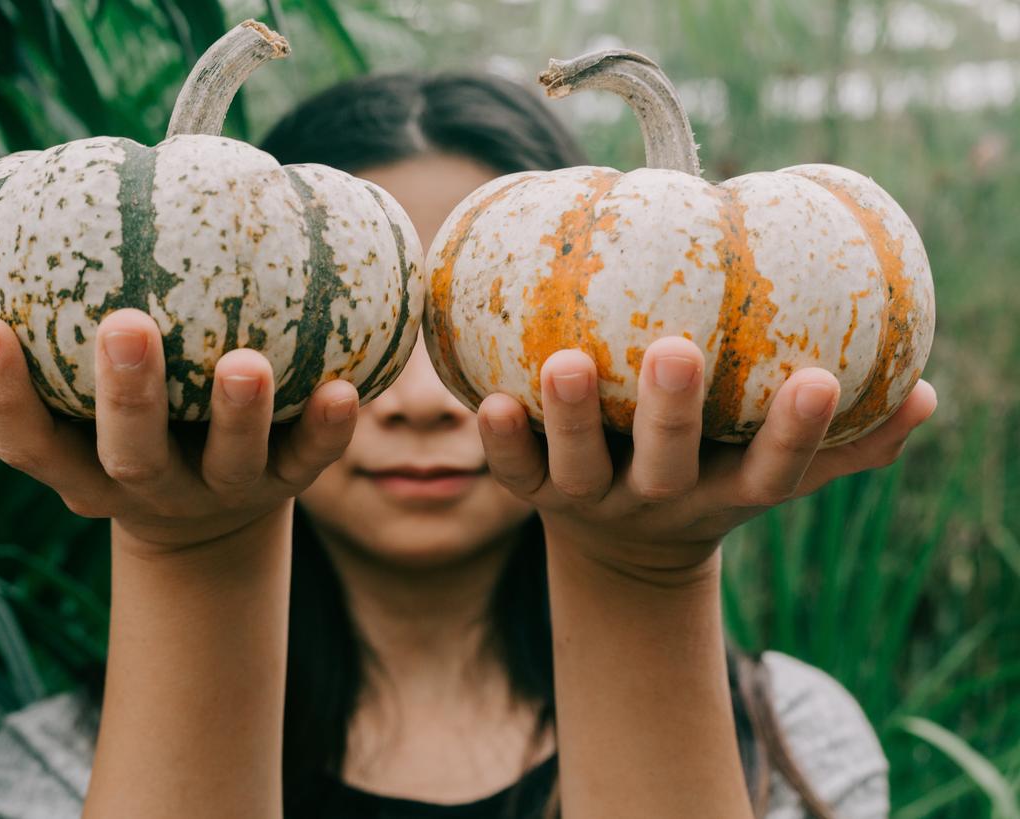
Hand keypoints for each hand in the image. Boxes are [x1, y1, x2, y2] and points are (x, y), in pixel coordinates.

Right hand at [0, 308, 359, 555]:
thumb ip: (15, 384)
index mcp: (80, 467)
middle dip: (125, 396)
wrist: (204, 519)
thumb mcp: (62, 425)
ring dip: (236, 416)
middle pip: (128, 455)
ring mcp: (220, 490)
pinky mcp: (283, 485)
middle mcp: (147, 486)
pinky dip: (325, 431)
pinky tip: (343, 389)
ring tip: (245, 365)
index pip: (24, 440)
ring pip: (227, 463)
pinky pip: (309, 461)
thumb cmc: (118, 437)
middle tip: (124, 326)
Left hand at [477, 337, 937, 577]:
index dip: (798, 433)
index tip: (821, 377)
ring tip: (566, 362)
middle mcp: (658, 500)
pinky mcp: (538, 498)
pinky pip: (515, 474)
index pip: (772, 470)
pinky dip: (503, 444)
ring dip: (572, 420)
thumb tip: (925, 392)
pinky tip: (488, 400)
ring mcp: (593, 501)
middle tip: (676, 348)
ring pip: (580, 469)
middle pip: (667, 466)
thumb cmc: (711, 479)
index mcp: (723, 492)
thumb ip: (847, 442)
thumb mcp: (771, 471)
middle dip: (673, 413)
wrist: (626, 552)